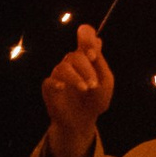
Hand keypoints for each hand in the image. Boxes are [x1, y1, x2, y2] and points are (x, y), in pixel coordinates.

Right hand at [41, 22, 112, 156]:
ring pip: (63, 67)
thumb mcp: (106, 81)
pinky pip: (50, 81)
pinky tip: (62, 88)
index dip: (87, 39)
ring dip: (76, 77)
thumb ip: (100, 61)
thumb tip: (97, 39)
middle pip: (75, 55)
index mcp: (87, 56)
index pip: (85, 35)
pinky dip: (56, 83)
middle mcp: (71, 62)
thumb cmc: (96, 99)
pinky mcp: (49, 87)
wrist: (83, 121)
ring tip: (85, 89)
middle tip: (94, 84)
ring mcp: (59, 74)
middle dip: (87, 69)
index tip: (93, 54)